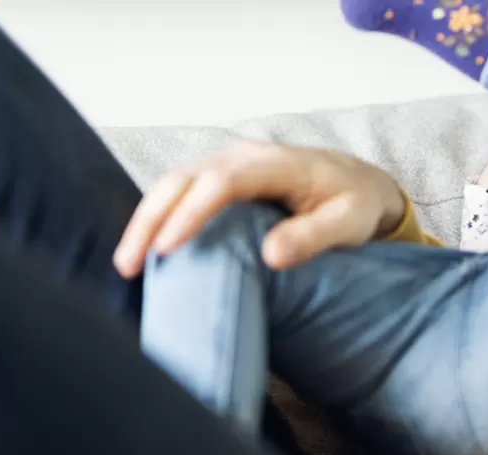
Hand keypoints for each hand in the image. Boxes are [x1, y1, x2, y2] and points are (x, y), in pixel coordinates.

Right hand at [113, 140, 405, 276]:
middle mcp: (244, 156)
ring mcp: (228, 163)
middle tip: (128, 265)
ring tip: (127, 263)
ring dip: (146, 220)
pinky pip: (180, 191)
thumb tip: (270, 255)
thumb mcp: (348, 223)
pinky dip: (158, 216)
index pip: (223, 183)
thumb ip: (313, 236)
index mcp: (276, 163)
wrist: (359, 182)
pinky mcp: (219, 176)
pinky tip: (145, 248)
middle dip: (151, 220)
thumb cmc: (354, 203)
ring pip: (173, 183)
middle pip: (183, 179)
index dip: (191, 213)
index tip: (168, 249)